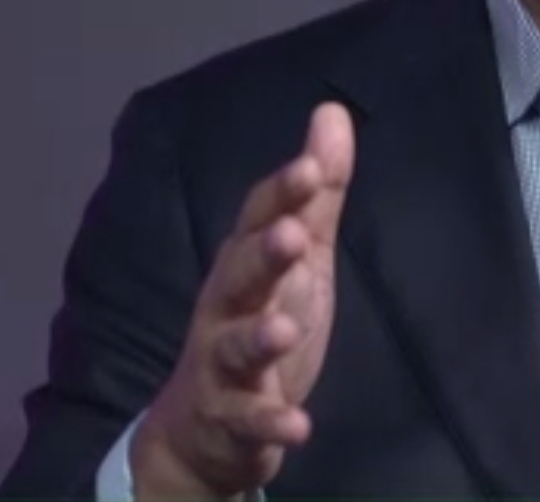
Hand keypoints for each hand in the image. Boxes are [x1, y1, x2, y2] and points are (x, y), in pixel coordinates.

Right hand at [132, 102, 355, 499]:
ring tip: (284, 330)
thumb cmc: (259, 321)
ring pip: (234, 347)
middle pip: (239, 275)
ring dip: (258, 337)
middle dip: (261, 255)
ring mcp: (224, 365)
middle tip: (289, 234)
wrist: (206, 428)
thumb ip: (317, 194)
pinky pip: (248, 420)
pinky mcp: (233, 419)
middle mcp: (226, 308)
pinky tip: (299, 424)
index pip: (258, 219)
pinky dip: (271, 422)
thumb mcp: (299, 257)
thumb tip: (333, 112)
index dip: (281, 193)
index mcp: (246, 263)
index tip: (310, 166)